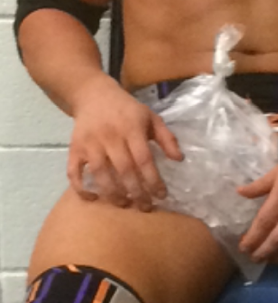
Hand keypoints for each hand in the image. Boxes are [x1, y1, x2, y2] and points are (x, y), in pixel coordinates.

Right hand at [67, 74, 181, 209]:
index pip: (143, 159)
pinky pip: (73, 172)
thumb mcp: (151, 117)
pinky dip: (81, 188)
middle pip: (123, 170)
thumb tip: (179, 159)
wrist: (93, 95)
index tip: (161, 196)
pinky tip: (93, 199)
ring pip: (100, 174)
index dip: (153, 180)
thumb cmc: (127, 110)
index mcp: (131, 128)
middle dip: (136, 192)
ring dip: (112, 194)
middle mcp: (110, 136)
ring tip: (124, 204)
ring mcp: (90, 143)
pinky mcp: (74, 148)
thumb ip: (166, 138)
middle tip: (145, 207)